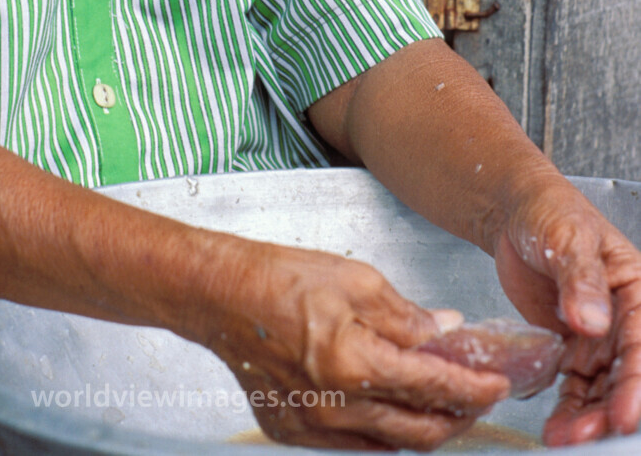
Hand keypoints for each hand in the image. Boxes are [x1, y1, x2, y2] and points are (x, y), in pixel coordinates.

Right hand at [199, 240, 509, 448]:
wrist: (220, 296)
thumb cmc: (280, 278)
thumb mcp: (355, 279)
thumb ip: (405, 314)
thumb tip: (445, 332)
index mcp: (355, 365)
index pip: (435, 389)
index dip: (474, 389)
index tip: (498, 385)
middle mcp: (337, 409)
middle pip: (419, 432)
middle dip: (457, 418)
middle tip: (475, 397)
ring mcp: (313, 428)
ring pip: (389, 446)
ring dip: (422, 429)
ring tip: (439, 404)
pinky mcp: (293, 433)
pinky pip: (352, 445)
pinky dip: (380, 432)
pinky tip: (388, 409)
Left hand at [494, 184, 640, 444]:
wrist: (512, 211)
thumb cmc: (548, 210)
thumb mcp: (566, 235)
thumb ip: (580, 278)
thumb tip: (593, 321)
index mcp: (635, 290)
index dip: (637, 382)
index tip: (624, 414)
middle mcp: (623, 320)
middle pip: (626, 375)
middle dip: (610, 410)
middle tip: (586, 435)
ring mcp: (598, 338)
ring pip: (601, 389)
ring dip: (588, 417)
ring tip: (563, 438)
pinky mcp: (571, 348)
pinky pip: (575, 387)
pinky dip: (567, 409)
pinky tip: (554, 427)